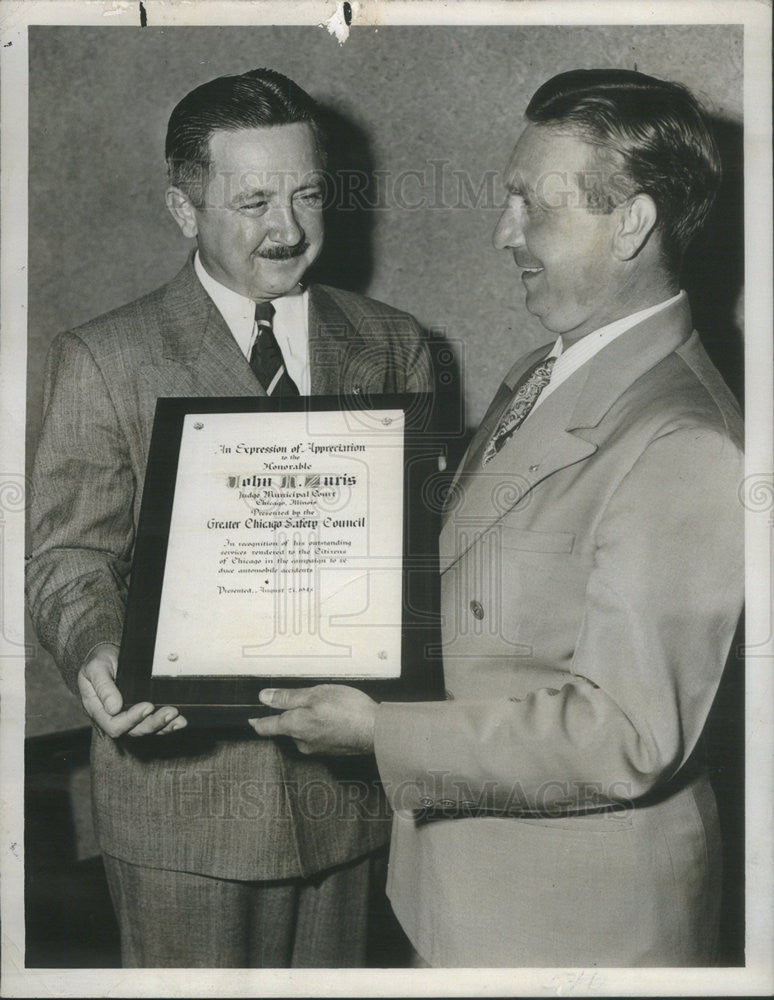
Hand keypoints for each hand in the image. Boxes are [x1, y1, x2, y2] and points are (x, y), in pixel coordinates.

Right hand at [77, 642, 187, 737]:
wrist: (108, 655)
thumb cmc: (100, 662)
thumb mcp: (96, 668)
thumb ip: (103, 687)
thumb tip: (113, 708)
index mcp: (99, 711)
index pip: (115, 725)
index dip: (132, 719)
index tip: (147, 706)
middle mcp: (114, 718)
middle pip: (134, 730)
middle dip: (153, 723)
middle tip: (169, 712)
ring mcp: (129, 717)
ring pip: (147, 729)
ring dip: (164, 725)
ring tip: (176, 717)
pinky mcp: (142, 714)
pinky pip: (155, 724)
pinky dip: (168, 724)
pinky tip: (179, 721)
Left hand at [248, 684, 376, 755]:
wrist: (375, 730)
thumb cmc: (347, 710)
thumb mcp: (315, 694)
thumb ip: (288, 697)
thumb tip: (264, 697)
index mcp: (294, 726)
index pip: (267, 727)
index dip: (257, 722)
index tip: (251, 719)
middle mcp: (302, 741)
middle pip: (288, 728)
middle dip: (292, 715)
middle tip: (306, 699)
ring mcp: (317, 748)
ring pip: (304, 731)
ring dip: (309, 720)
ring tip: (325, 706)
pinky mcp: (331, 749)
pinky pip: (319, 736)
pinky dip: (322, 726)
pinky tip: (335, 716)